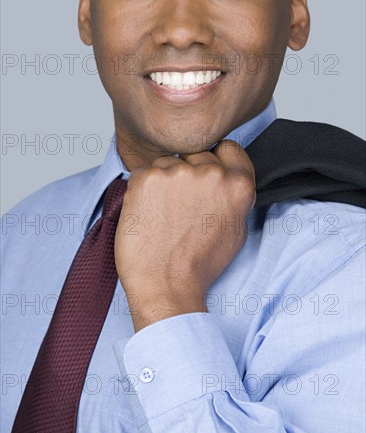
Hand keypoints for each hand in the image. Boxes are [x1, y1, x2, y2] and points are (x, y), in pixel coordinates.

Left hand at [115, 139, 255, 330]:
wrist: (166, 285)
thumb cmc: (199, 264)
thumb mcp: (236, 229)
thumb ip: (234, 196)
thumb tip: (226, 178)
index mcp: (238, 184)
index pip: (228, 148)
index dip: (216, 159)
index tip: (206, 172)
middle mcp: (211, 173)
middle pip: (195, 154)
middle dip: (188, 173)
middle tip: (180, 205)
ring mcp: (178, 172)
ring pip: (167, 162)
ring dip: (163, 180)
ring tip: (162, 213)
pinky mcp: (147, 177)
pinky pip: (143, 172)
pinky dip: (141, 189)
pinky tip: (147, 213)